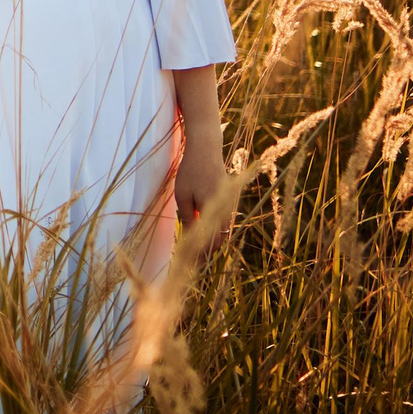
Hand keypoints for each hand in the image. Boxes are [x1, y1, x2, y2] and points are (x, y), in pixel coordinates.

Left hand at [173, 117, 228, 253]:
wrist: (207, 149)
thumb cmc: (191, 171)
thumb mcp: (183, 195)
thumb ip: (188, 217)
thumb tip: (190, 238)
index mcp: (214, 211)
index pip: (210, 242)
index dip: (200, 255)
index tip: (189, 264)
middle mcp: (226, 211)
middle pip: (218, 240)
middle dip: (206, 252)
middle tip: (191, 261)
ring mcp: (229, 205)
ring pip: (222, 232)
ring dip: (210, 241)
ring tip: (194, 249)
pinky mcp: (229, 200)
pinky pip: (223, 221)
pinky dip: (214, 229)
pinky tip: (201, 231)